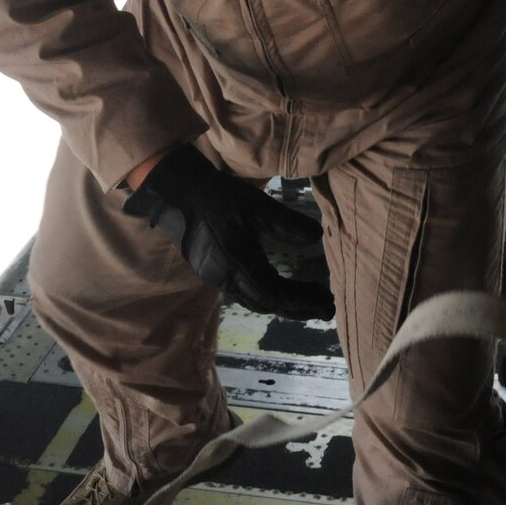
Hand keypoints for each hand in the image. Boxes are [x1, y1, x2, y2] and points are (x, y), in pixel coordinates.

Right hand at [124, 146, 335, 321]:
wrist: (180, 195)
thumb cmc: (220, 198)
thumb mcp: (257, 206)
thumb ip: (286, 223)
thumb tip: (316, 237)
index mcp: (239, 263)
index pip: (276, 294)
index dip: (301, 301)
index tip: (325, 302)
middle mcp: (226, 278)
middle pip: (267, 304)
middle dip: (297, 309)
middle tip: (324, 309)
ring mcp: (216, 278)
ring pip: (254, 302)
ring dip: (282, 306)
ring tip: (307, 304)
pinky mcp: (212, 273)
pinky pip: (243, 294)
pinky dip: (265, 297)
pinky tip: (277, 291)